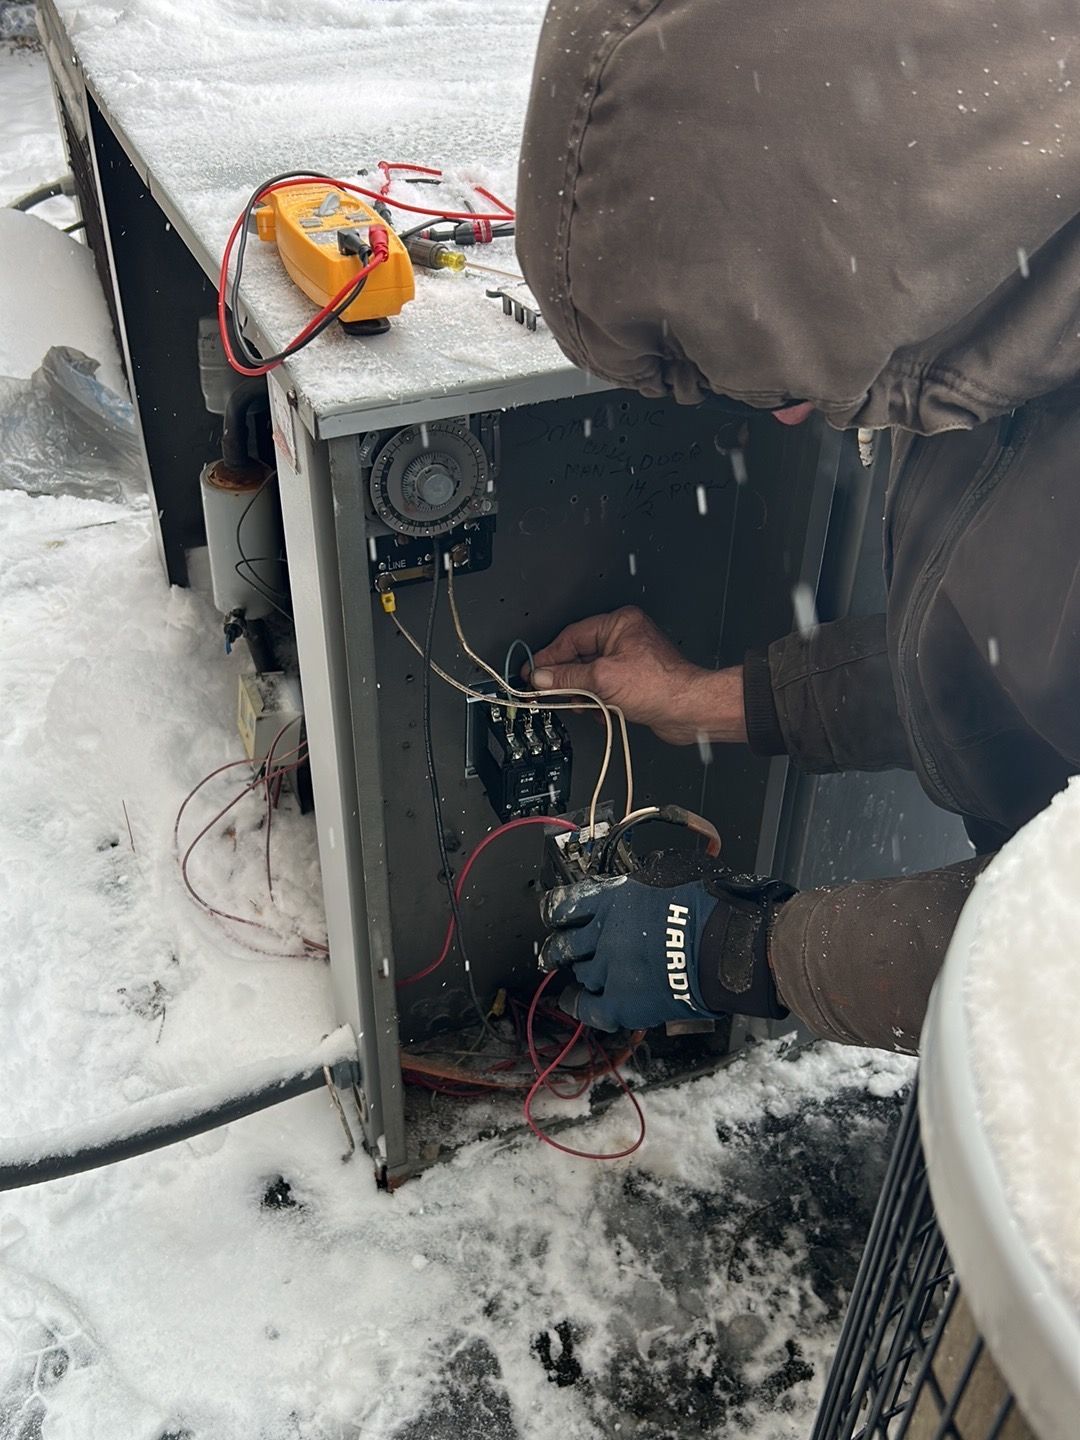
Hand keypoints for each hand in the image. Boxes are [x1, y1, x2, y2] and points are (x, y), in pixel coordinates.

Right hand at [529, 607, 746, 745]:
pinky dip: (596, 700)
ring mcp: (629, 660)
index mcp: (619, 624)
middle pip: (579, 657)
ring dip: (582, 692)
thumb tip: (542, 678)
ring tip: (580, 703)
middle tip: (548, 692)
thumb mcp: (602, 680)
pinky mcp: (632, 681)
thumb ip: (567, 678)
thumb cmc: (662, 686)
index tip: (532, 672)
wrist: (689, 711)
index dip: (549, 657)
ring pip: (589, 675)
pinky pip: (602, 688)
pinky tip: (599, 710)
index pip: (572, 637)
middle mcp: (624, 638)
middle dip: (566, 678)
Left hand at [538, 850, 793, 1031]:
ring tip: (578, 974)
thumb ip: (644, 882)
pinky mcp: (621, 1003)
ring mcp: (609, 969)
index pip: (568, 904)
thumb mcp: (670, 873)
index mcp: (614, 899)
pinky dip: (577, 1005)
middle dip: (558, 947)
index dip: (556, 911)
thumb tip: (642, 879)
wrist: (722, 947)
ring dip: (579, 973)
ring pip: (580, 973)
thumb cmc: (707, 907)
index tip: (551, 916)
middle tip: (553, 950)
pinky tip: (573, 1002)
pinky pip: (587, 1008)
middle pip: (566, 942)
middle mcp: (604, 933)